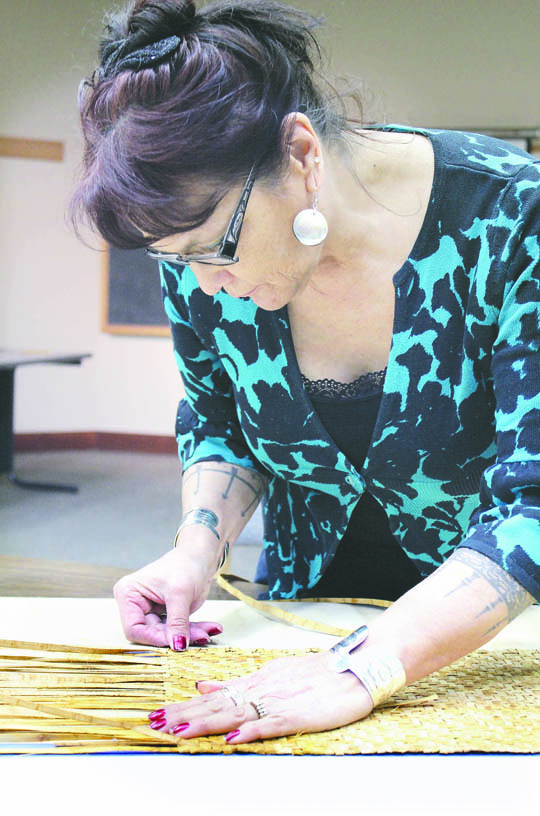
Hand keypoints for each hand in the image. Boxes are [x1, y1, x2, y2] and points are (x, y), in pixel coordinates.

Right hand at [113, 541, 222, 649]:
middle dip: (177, 636)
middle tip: (202, 637)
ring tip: (210, 630)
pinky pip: (177, 629)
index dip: (154, 638)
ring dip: (189, 635)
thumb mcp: (180, 593)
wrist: (201, 556)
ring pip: (167, 634)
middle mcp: (136, 604)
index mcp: (128, 594)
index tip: (176, 643)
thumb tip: (177, 647)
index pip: (134, 628)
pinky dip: (194, 630)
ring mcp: (151, 611)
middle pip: (152, 633)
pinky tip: (210, 628)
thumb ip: (177, 622)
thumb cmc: (186, 564)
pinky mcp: (166, 615)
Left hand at [147, 651, 373, 743]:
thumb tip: (204, 688)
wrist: (354, 667)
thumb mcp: (272, 674)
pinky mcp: (298, 714)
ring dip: (206, 723)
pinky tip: (232, 737)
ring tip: (179, 731)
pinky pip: (271, 724)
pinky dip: (251, 730)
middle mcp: (261, 689)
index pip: (213, 697)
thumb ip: (239, 683)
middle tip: (154, 723)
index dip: (184, 707)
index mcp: (256, 681)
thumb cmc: (317, 674)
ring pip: (236, 713)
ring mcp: (278, 701)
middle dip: (184, 715)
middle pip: (216, 705)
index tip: (158, 714)